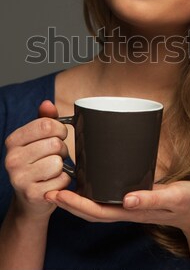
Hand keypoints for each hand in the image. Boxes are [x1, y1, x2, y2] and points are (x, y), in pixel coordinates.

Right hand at [5, 101, 70, 218]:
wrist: (30, 200)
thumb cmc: (38, 162)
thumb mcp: (38, 139)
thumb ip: (45, 120)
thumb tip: (47, 103)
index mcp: (13, 141)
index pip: (46, 124)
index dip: (60, 129)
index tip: (60, 135)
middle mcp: (12, 159)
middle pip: (54, 143)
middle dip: (62, 149)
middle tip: (56, 156)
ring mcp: (20, 178)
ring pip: (58, 162)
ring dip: (62, 166)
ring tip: (53, 170)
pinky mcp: (32, 194)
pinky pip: (62, 180)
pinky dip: (63, 181)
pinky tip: (53, 183)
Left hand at [46, 181, 189, 232]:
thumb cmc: (188, 203)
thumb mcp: (174, 197)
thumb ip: (153, 199)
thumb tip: (127, 199)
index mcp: (132, 211)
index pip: (96, 211)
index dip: (74, 204)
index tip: (57, 194)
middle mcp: (126, 209)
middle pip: (90, 210)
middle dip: (68, 202)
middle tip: (48, 188)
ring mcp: (129, 205)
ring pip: (96, 204)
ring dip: (76, 197)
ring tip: (61, 183)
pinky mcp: (134, 198)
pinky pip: (107, 197)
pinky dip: (92, 191)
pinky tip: (88, 180)